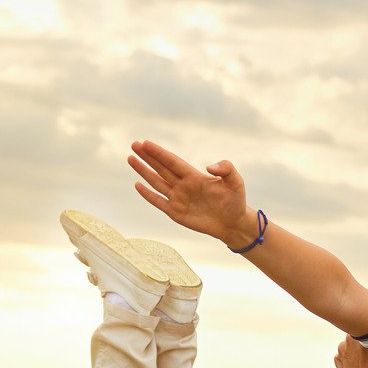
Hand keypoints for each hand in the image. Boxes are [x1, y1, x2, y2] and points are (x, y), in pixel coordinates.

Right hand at [128, 140, 256, 248]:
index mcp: (194, 176)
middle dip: (147, 157)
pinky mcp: (176, 213)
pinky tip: (137, 185)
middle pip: (161, 168)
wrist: (234, 224)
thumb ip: (226, 169)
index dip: (159, 153)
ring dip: (143, 171)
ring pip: (156, 182)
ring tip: (131, 159)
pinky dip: (148, 194)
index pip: (172, 161)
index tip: (146, 143)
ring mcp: (178, 199)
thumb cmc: (235, 201)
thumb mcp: (236, 182)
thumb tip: (209, 166)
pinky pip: (158, 202)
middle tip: (134, 144)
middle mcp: (183, 185)